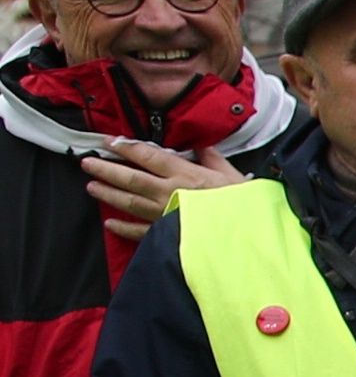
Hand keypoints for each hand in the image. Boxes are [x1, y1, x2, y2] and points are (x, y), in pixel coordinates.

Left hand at [81, 138, 238, 241]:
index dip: (125, 147)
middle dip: (106, 169)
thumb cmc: (242, 204)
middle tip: (87, 163)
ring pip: (129, 201)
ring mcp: (165, 214)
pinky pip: (139, 231)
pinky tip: (110, 223)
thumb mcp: (232, 175)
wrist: (248, 234)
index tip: (108, 141)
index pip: (147, 155)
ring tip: (92, 187)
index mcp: (184, 174)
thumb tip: (202, 146)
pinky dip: (123, 228)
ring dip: (108, 194)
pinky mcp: (168, 234)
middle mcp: (168, 192)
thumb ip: (212, 158)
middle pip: (130, 178)